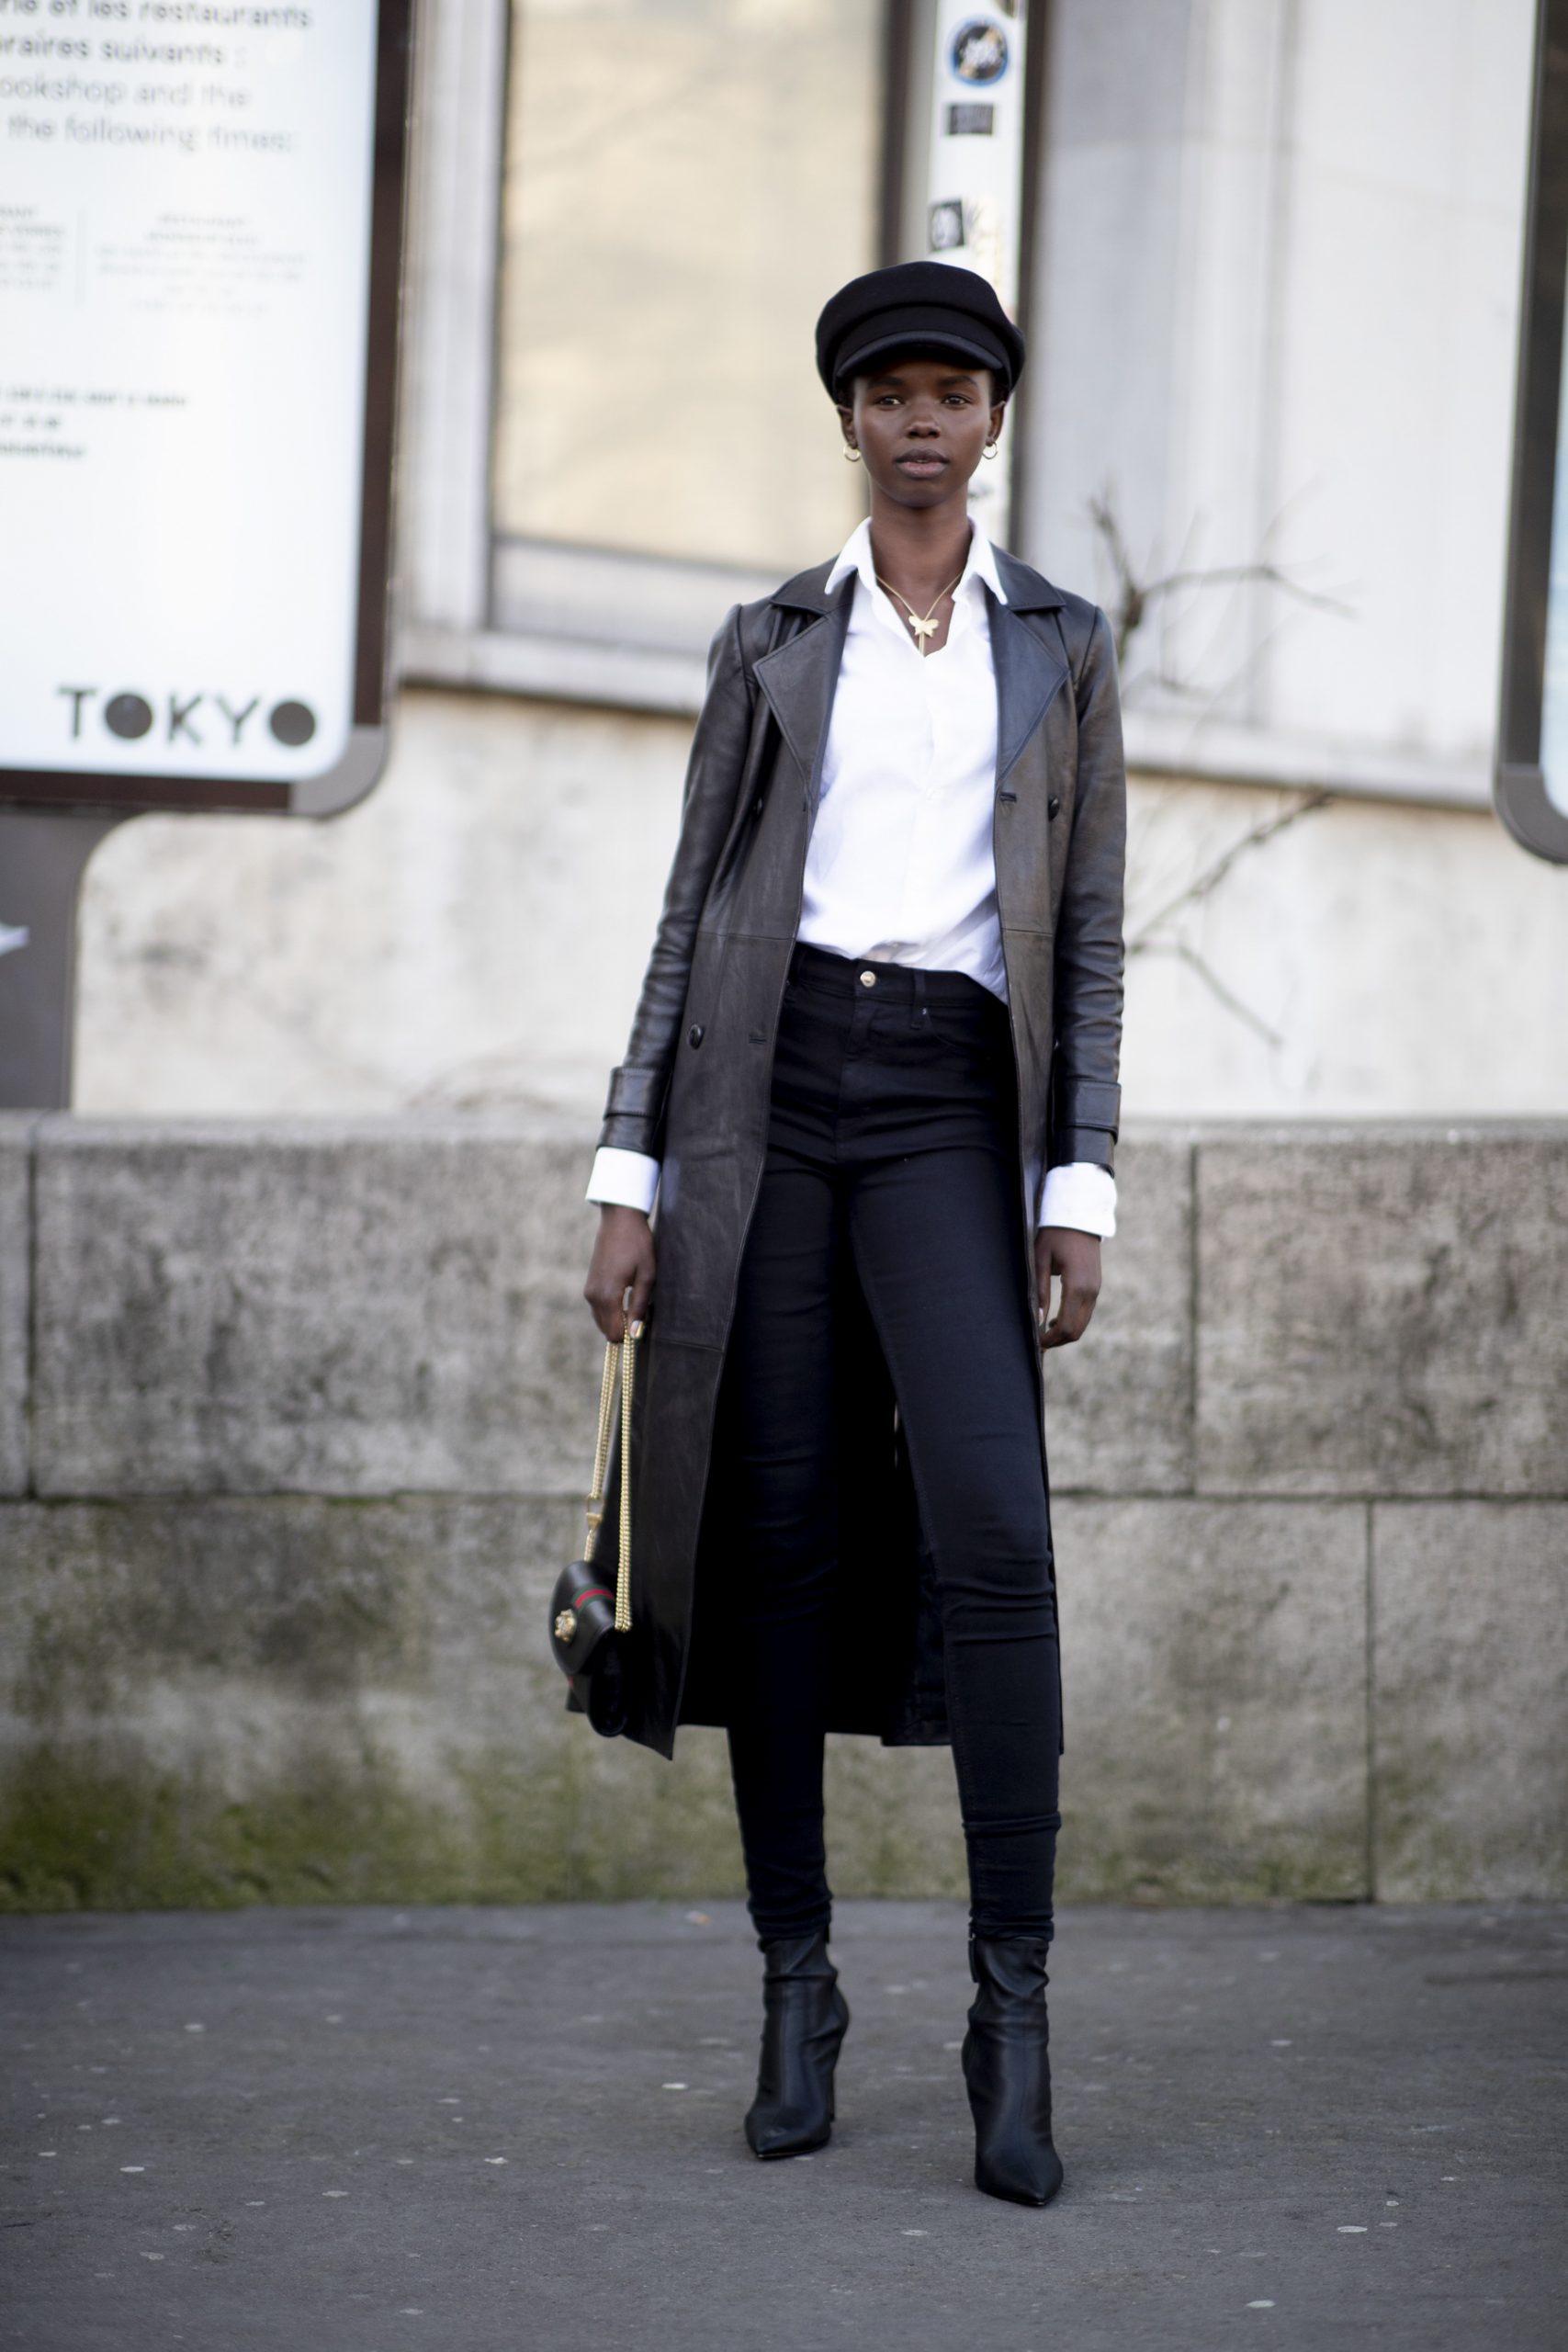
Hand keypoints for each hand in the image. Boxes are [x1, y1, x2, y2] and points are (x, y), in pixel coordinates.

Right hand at [585, 1204, 656, 1342]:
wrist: (619, 1220)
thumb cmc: (638, 1245)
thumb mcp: (647, 1275)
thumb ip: (640, 1306)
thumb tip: (635, 1333)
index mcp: (607, 1295)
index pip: (614, 1333)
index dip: (629, 1336)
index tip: (644, 1325)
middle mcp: (593, 1296)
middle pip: (606, 1330)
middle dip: (623, 1330)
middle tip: (642, 1313)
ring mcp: (588, 1290)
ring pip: (601, 1320)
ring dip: (617, 1319)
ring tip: (635, 1303)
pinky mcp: (589, 1285)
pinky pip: (599, 1309)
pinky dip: (611, 1311)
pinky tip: (626, 1297)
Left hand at [1035, 1226, 1100, 1349]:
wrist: (1080, 1217)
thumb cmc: (1055, 1235)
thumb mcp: (1041, 1260)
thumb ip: (1041, 1291)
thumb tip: (1038, 1319)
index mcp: (1077, 1286)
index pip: (1067, 1325)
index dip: (1051, 1339)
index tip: (1036, 1343)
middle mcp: (1091, 1291)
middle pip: (1077, 1330)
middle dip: (1058, 1340)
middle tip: (1039, 1343)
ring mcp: (1096, 1289)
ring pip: (1083, 1323)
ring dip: (1065, 1333)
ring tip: (1045, 1333)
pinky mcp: (1096, 1286)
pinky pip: (1086, 1312)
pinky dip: (1073, 1322)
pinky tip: (1056, 1319)